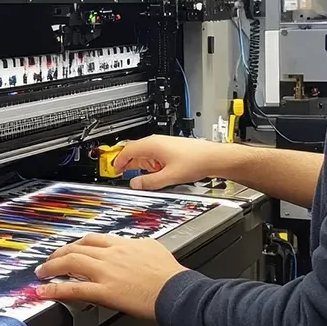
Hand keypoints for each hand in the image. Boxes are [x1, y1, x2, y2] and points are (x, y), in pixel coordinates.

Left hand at [34, 234, 186, 319]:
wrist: (174, 290)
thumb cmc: (169, 274)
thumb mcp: (154, 249)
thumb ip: (139, 245)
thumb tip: (135, 245)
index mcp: (122, 245)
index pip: (92, 239)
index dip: (77, 244)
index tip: (71, 248)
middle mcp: (111, 255)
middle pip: (77, 248)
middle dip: (59, 253)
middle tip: (50, 260)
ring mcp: (105, 272)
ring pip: (71, 263)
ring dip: (52, 267)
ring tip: (42, 272)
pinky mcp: (104, 291)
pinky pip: (74, 288)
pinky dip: (55, 289)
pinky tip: (44, 291)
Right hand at [115, 135, 245, 190]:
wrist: (212, 157)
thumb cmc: (195, 161)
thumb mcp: (168, 177)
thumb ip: (149, 182)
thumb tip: (135, 184)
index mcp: (152, 145)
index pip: (127, 150)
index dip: (118, 161)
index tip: (114, 169)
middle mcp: (157, 141)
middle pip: (135, 150)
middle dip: (129, 163)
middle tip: (124, 173)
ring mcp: (164, 143)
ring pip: (145, 152)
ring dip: (141, 164)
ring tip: (145, 176)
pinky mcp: (170, 147)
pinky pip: (154, 154)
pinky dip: (151, 163)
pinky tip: (158, 173)